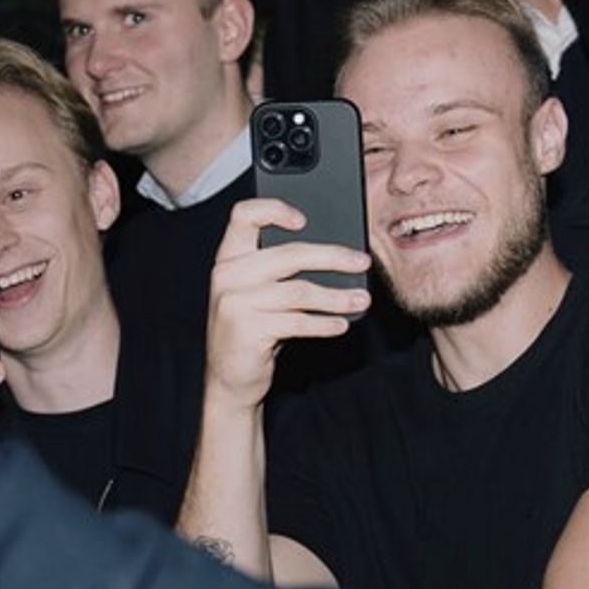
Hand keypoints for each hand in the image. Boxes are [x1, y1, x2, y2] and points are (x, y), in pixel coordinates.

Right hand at [204, 197, 372, 411]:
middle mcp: (227, 275)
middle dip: (333, 257)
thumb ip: (282, 271)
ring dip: (336, 297)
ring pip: (299, 291)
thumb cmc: (254, 329)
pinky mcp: (246, 330)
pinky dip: (324, 323)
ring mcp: (234, 303)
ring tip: (360, 300)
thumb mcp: (260, 293)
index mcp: (229, 257)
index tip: (305, 219)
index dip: (275, 209)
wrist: (230, 379)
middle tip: (362, 262)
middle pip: (289, 254)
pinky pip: (297, 321)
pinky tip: (341, 324)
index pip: (244, 215)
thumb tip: (339, 255)